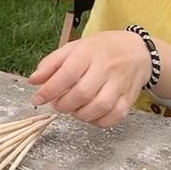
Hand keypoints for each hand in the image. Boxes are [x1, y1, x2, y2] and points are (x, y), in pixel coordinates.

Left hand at [28, 31, 151, 127]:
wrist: (137, 51)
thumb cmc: (101, 49)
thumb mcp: (74, 48)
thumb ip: (51, 63)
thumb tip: (33, 81)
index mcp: (89, 52)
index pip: (67, 73)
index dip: (49, 90)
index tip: (37, 99)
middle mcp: (106, 68)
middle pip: (82, 93)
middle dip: (63, 104)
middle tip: (57, 104)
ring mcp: (119, 84)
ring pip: (99, 107)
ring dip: (80, 114)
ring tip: (73, 109)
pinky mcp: (129, 98)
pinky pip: (114, 116)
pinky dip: (99, 121)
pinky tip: (90, 115)